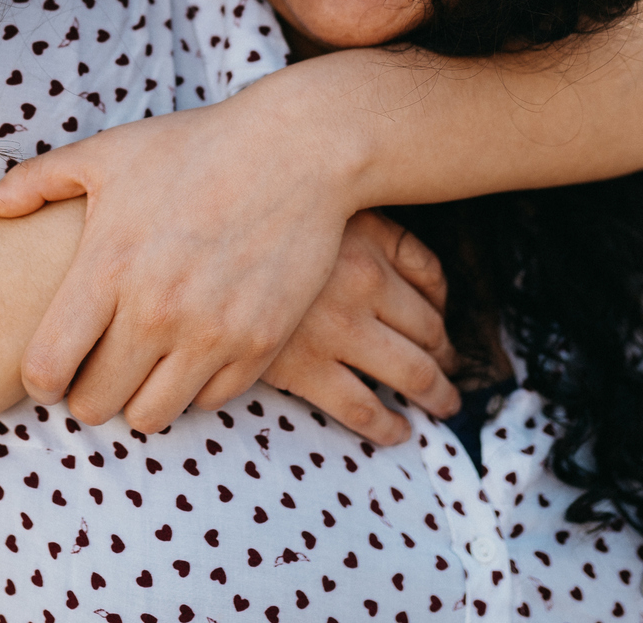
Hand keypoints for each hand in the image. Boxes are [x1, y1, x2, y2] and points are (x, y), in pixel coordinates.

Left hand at [0, 98, 361, 432]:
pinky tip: (194, 348)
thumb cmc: (195, 147)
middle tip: (97, 367)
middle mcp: (155, 310)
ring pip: (151, 417)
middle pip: (95, 406)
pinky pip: (210, 401)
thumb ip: (38, 181)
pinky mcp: (259, 344)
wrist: (296, 148)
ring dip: (140, 397)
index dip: (40, 379)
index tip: (50, 366)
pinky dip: (197, 385)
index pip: (46, 369)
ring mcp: (211, 332)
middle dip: (87, 394)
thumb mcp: (109, 152)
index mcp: (107, 268)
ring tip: (144, 364)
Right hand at [260, 211, 458, 444]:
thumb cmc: (257, 214)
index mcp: (371, 247)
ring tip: (441, 405)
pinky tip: (396, 432)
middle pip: (429, 335)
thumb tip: (433, 285)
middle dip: (446, 361)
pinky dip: (386, 425)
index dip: (442, 313)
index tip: (441, 331)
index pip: (433, 287)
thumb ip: (387, 237)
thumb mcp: (329, 210)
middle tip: (451, 378)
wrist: (191, 243)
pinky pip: (361, 408)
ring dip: (433, 394)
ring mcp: (335, 331)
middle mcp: (364, 289)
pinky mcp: (302, 367)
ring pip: (409, 373)